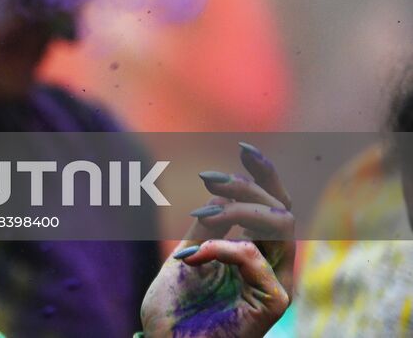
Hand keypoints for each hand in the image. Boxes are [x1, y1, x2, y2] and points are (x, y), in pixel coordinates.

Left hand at [139, 143, 293, 335]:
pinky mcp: (272, 302)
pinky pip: (255, 257)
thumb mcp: (188, 253)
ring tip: (202, 211)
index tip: (244, 148)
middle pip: (281, 209)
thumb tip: (219, 191)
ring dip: (239, 208)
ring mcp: (276, 284)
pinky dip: (221, 246)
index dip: (264, 175)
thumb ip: (208, 225)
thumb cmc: (175, 309)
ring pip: (279, 225)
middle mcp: (273, 266)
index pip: (273, 206)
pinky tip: (191, 256)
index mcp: (257, 252)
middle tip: (207, 179)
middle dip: (246, 185)